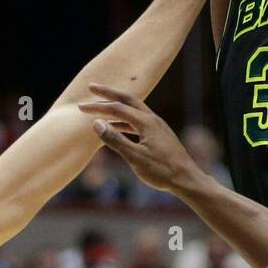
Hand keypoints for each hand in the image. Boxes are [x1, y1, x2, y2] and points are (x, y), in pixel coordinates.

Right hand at [78, 83, 200, 193]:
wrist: (187, 180)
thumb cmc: (162, 171)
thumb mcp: (135, 158)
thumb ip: (115, 139)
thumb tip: (96, 123)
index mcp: (146, 122)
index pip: (117, 108)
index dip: (97, 107)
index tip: (80, 108)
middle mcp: (152, 119)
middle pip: (127, 99)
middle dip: (109, 93)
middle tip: (92, 86)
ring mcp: (157, 126)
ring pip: (133, 110)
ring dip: (116, 108)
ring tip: (101, 109)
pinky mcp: (159, 135)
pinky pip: (137, 122)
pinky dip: (124, 121)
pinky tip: (117, 128)